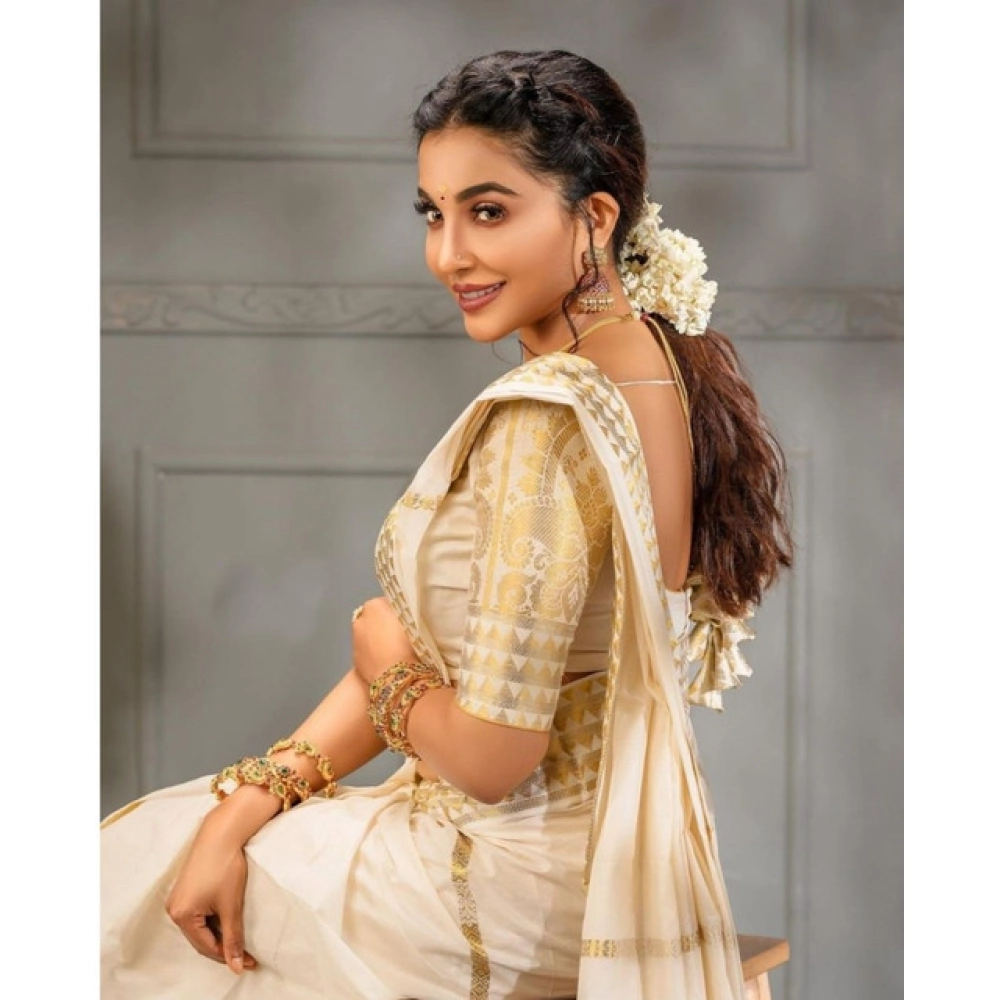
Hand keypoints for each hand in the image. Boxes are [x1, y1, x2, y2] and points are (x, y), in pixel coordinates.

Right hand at [165, 811, 258, 974]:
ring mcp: (177, 899)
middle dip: (223, 947)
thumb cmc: (225, 866)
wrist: (221, 834)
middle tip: (246, 955)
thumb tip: (236, 966)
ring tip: (239, 939)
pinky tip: (227, 921)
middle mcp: (174, 909)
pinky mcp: (184, 890)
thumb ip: (233, 937)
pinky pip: (198, 915)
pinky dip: (212, 921)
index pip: (206, 947)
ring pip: (199, 928)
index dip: (228, 956)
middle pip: (200, 939)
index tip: (248, 962)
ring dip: (218, 934)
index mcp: (181, 916)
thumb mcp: (231, 906)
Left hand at [351, 596, 419, 685]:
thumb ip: (405, 612)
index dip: (399, 612)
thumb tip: (404, 612)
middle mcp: (360, 620)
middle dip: (386, 625)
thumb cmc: (409, 643)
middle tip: (403, 635)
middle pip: (376, 619)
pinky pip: (368, 653)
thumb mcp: (414, 619)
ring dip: (379, 640)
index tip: (409, 621)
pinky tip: (389, 662)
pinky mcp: (355, 660)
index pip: (387, 603)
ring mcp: (355, 641)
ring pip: (370, 636)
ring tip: (397, 650)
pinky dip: (375, 654)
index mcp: (374, 605)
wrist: (396, 675)